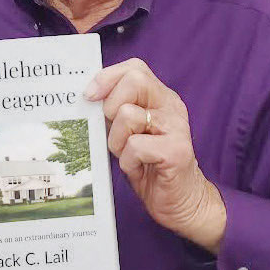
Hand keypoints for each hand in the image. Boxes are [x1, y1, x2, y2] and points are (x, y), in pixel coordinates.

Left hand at [84, 58, 225, 252]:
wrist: (182, 201)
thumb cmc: (150, 166)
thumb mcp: (130, 132)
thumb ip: (116, 111)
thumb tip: (87, 96)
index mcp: (160, 98)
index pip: (134, 68)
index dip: (108, 77)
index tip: (90, 96)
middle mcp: (171, 107)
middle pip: (134, 81)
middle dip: (111, 106)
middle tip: (113, 131)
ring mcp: (176, 128)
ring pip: (128, 116)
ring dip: (117, 141)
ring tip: (128, 155)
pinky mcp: (176, 151)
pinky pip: (135, 146)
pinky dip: (128, 161)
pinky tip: (138, 169)